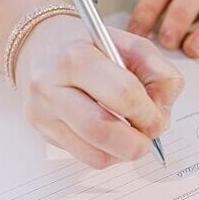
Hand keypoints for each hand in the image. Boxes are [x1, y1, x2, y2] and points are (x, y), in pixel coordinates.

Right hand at [15, 16, 183, 168]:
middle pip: (102, 131)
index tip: (157, 116)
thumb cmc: (83, 44)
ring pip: (94, 154)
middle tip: (148, 136)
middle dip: (137, 142)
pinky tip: (111, 137)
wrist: (36, 46)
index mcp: (76, 58)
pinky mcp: (42, 132)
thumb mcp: (124, 41)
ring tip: (131, 136)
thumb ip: (155, 70)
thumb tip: (162, 113)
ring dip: (124, 153)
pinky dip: (108, 154)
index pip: (123, 95)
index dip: (149, 112)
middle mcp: (52, 87)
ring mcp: (43, 113)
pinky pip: (84, 158)